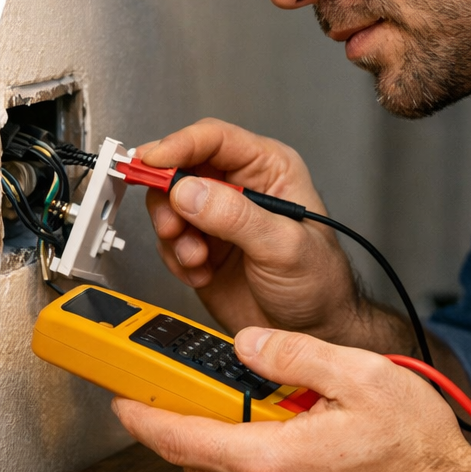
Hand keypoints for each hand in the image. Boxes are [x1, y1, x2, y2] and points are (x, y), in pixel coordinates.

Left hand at [111, 326, 470, 471]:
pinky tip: (281, 438)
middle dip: (183, 422)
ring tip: (249, 407)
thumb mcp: (360, 376)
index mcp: (271, 461)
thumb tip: (246, 346)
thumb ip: (292, 354)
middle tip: (182, 387)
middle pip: (195, 459)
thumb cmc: (421, 451)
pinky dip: (250, 466)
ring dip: (220, 444)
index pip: (180, 438)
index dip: (141, 415)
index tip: (119, 397)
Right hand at [136, 118, 370, 345]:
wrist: (313, 332)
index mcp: (268, 169)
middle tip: (171, 225)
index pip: (214, 139)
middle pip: (181, 167)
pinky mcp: (200, 244)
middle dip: (169, 198)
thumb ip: (235, 217)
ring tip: (195, 257)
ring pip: (168, 204)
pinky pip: (167, 240)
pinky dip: (176, 259)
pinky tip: (201, 273)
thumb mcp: (283, 247)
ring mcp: (217, 216)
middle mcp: (239, 186)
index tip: (151, 162)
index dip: (178, 146)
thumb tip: (188, 191)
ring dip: (174, 235)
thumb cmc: (319, 285)